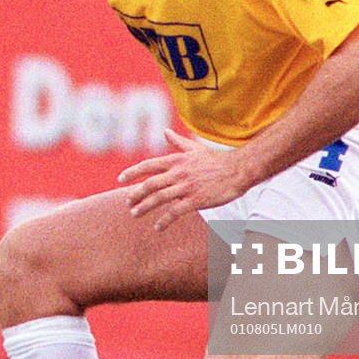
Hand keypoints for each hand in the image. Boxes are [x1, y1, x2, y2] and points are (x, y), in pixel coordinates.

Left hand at [117, 128, 252, 231]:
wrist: (238, 170)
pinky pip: (175, 212)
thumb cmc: (216, 160)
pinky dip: (164, 221)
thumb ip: (178, 142)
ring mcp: (187, 187)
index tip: (120, 179)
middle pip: (150, 184)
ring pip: (159, 198)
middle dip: (135, 194)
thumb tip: (165, 132)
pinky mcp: (196, 200)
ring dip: (144, 207)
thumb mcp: (195, 149)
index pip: (148, 165)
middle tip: (128, 203)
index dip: (132, 172)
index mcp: (176, 160)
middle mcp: (178, 173)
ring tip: (135, 214)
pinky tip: (158, 227)